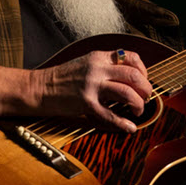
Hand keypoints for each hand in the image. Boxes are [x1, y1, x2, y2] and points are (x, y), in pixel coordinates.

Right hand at [34, 50, 151, 132]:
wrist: (39, 88)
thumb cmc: (62, 78)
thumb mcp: (85, 63)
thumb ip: (105, 66)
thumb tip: (128, 75)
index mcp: (99, 57)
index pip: (131, 58)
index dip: (143, 71)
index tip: (143, 81)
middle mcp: (97, 69)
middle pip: (134, 76)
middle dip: (145, 89)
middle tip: (146, 97)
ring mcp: (92, 86)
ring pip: (127, 93)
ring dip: (138, 104)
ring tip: (137, 111)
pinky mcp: (86, 103)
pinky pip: (110, 115)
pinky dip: (123, 123)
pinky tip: (130, 127)